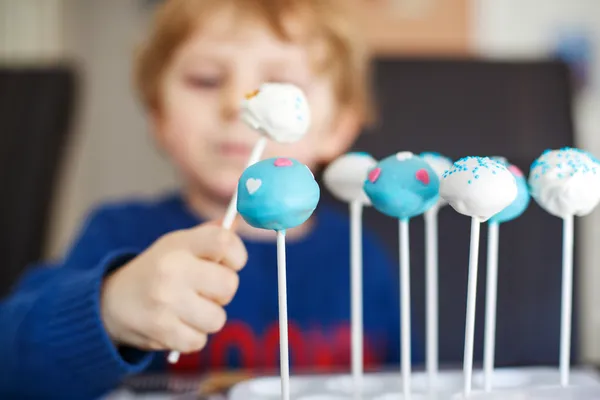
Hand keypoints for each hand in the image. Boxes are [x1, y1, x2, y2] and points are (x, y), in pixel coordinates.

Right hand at [100, 223, 247, 353]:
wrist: (111, 302)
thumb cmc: (157, 270)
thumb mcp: (178, 245)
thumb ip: (210, 235)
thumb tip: (238, 222)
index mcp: (179, 244)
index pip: (225, 242)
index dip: (237, 255)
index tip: (230, 262)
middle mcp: (172, 270)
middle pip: (229, 285)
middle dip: (222, 291)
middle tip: (204, 290)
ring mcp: (166, 302)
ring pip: (218, 318)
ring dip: (208, 317)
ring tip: (189, 308)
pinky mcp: (162, 331)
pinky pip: (200, 341)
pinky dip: (192, 336)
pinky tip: (177, 324)